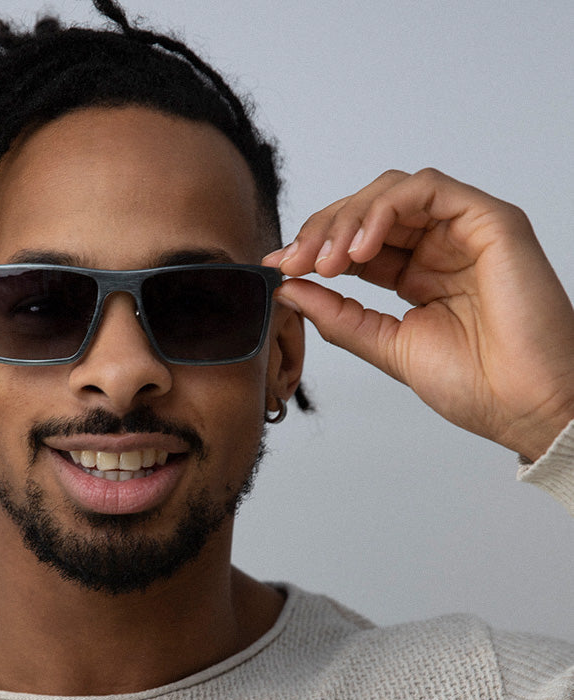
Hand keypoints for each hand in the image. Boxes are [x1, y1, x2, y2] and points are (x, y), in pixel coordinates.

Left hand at [264, 168, 573, 460]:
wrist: (524, 405)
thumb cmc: (474, 383)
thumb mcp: (387, 345)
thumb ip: (339, 316)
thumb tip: (290, 288)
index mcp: (416, 275)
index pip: (356, 243)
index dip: (315, 248)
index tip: (280, 267)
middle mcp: (438, 248)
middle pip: (367, 211)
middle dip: (323, 231)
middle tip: (295, 261)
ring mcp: (464, 232)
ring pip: (391, 193)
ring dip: (348, 219)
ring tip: (328, 260)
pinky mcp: (490, 221)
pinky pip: (428, 190)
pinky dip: (385, 209)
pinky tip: (361, 247)